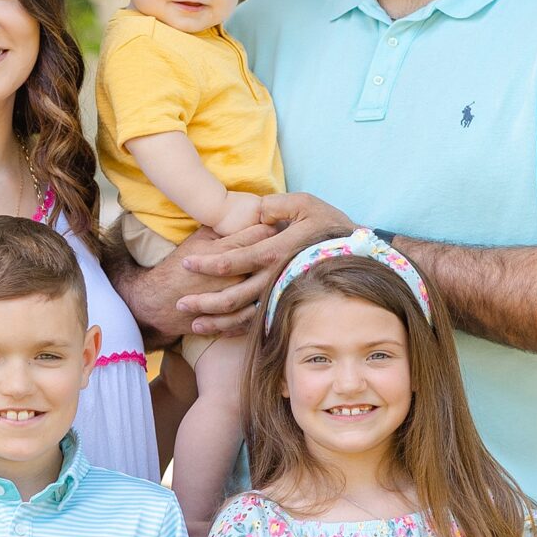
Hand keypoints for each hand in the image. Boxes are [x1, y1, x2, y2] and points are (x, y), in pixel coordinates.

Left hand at [176, 194, 354, 337]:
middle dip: (204, 301)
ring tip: (192, 324)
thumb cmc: (328, 225)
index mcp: (277, 251)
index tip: (187, 264)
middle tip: (179, 303)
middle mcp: (276, 278)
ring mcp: (282, 297)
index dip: (210, 263)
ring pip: (245, 316)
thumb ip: (276, 206)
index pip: (236, 259)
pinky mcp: (287, 307)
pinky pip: (260, 324)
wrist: (358, 255)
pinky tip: (219, 332)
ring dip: (216, 322)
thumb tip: (254, 210)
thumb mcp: (305, 203)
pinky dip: (237, 331)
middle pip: (234, 296)